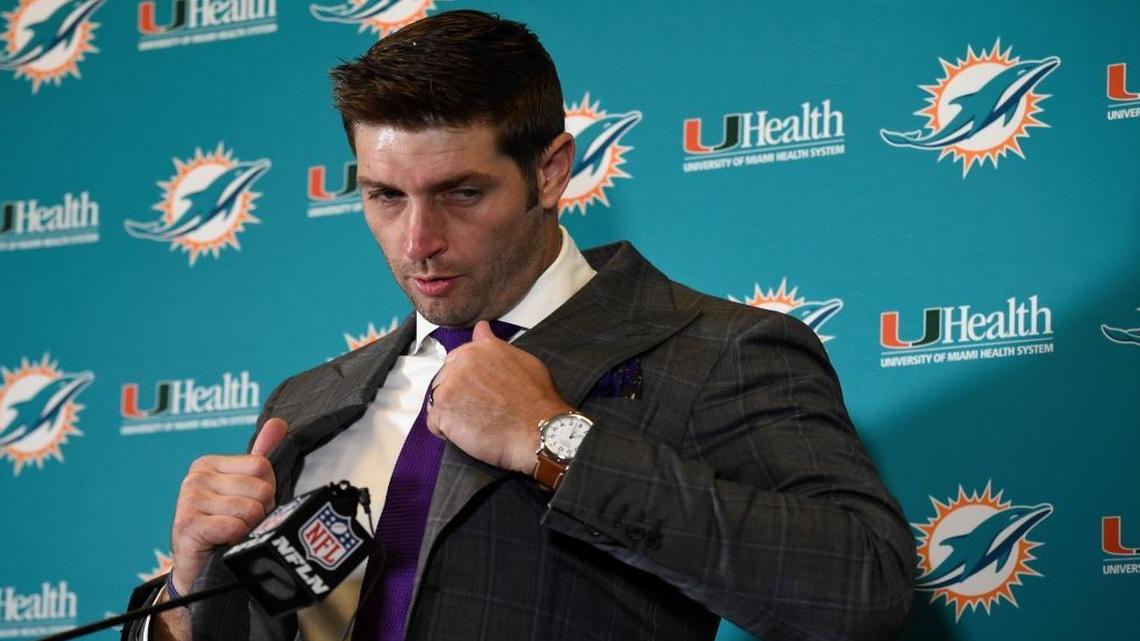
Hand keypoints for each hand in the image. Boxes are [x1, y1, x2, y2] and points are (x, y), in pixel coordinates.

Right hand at [168, 418, 286, 594]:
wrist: (198, 570)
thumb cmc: (225, 528)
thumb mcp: (244, 490)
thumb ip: (260, 456)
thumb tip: (278, 423)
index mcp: (209, 463)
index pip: (262, 466)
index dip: (266, 491)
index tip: (247, 505)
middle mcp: (196, 477)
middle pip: (260, 488)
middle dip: (259, 511)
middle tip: (239, 524)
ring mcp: (188, 499)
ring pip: (251, 509)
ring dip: (248, 528)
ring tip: (231, 534)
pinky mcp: (188, 524)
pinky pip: (235, 527)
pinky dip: (236, 539)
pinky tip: (222, 543)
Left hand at [426, 321, 571, 473]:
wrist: (536, 428)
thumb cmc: (536, 398)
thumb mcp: (522, 360)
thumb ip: (494, 345)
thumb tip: (481, 329)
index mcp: (478, 349)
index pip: (456, 358)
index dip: (466, 377)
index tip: (477, 389)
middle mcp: (460, 363)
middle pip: (444, 378)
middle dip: (456, 393)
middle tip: (479, 408)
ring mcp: (448, 388)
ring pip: (436, 399)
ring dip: (451, 411)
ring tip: (474, 421)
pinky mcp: (442, 413)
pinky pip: (434, 422)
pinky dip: (447, 430)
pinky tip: (467, 432)